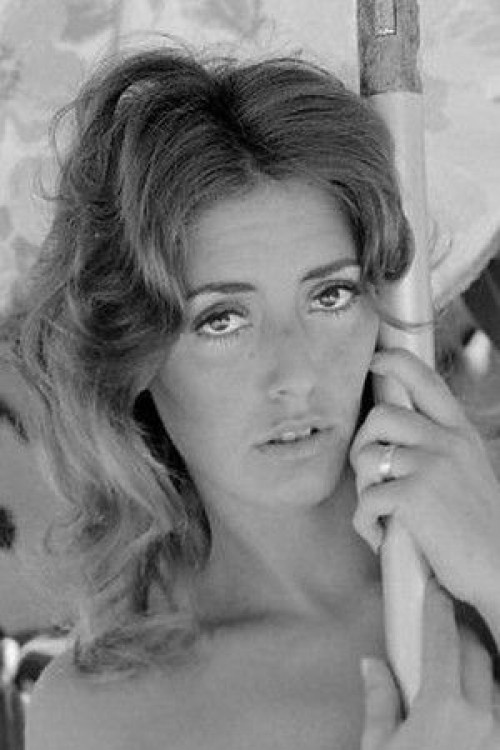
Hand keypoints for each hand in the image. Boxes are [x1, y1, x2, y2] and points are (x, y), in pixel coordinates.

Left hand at [349, 348, 499, 616]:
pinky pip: (367, 499)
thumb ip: (438, 446)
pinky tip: (381, 537)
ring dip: (362, 487)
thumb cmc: (478, 526)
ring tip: (378, 511)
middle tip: (370, 476)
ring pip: (367, 456)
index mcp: (460, 433)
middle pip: (381, 415)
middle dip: (363, 444)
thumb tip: (389, 434)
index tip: (376, 361)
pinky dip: (365, 523)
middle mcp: (447, 442)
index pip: (425, 381)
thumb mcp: (468, 470)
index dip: (395, 363)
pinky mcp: (414, 496)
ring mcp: (430, 467)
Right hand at [360, 579, 499, 749]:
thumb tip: (372, 666)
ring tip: (459, 669)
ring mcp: (499, 739)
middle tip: (443, 625)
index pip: (443, 642)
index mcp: (443, 710)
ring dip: (479, 671)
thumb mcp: (378, 747)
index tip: (434, 590)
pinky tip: (474, 703)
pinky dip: (489, 700)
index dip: (437, 611)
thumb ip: (379, 701)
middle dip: (461, 634)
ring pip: (496, 684)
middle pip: (477, 655)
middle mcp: (481, 721)